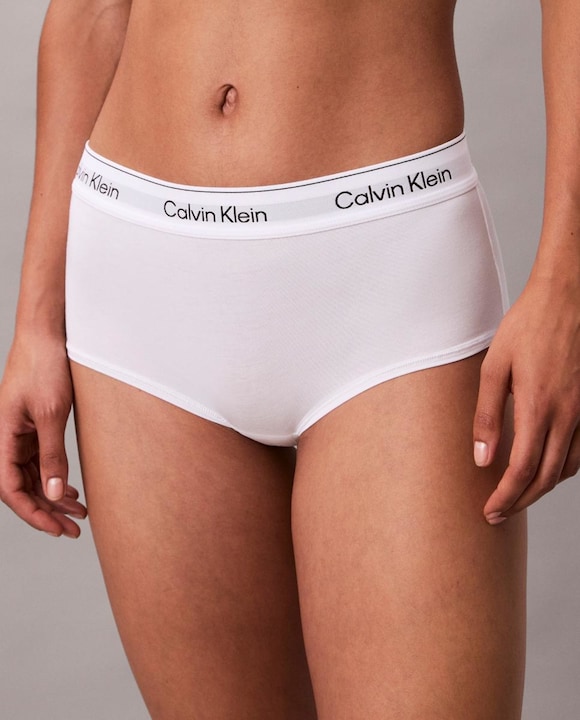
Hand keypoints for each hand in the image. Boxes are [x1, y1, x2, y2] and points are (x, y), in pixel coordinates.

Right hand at [0, 334, 86, 537]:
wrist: (47, 335)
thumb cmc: (44, 367)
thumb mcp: (52, 414)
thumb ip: (51, 455)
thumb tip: (53, 492)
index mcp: (1, 437)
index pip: (11, 489)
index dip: (33, 513)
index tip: (57, 528)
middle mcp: (5, 439)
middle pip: (21, 487)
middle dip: (47, 510)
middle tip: (74, 529)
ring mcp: (17, 434)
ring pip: (31, 476)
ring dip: (53, 496)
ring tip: (79, 513)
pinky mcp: (31, 427)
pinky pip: (38, 460)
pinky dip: (54, 476)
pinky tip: (71, 489)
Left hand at [473, 271, 579, 523]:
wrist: (568, 297)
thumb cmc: (527, 326)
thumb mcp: (494, 367)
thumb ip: (487, 415)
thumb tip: (481, 457)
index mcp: (538, 408)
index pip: (521, 471)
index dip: (504, 497)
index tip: (488, 511)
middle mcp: (566, 416)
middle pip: (545, 478)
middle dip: (520, 501)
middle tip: (497, 513)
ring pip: (566, 469)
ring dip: (541, 489)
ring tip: (517, 496)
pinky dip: (561, 470)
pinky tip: (545, 468)